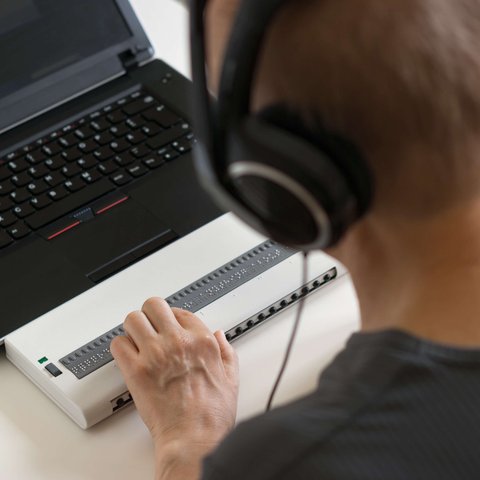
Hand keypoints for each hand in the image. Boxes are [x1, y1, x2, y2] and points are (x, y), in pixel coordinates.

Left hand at [110, 298, 238, 479]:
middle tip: (149, 326)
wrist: (194, 440)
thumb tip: (220, 336)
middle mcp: (178, 342)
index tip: (168, 325)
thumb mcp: (231, 378)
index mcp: (202, 341)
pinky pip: (118, 345)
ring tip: (136, 339)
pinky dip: (120, 348)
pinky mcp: (136, 371)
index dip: (172, 317)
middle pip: (154, 306)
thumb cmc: (212, 415)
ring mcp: (156, 354)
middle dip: (150, 314)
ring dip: (133, 328)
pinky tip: (128, 357)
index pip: (181, 311)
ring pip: (133, 320)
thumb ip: (226, 351)